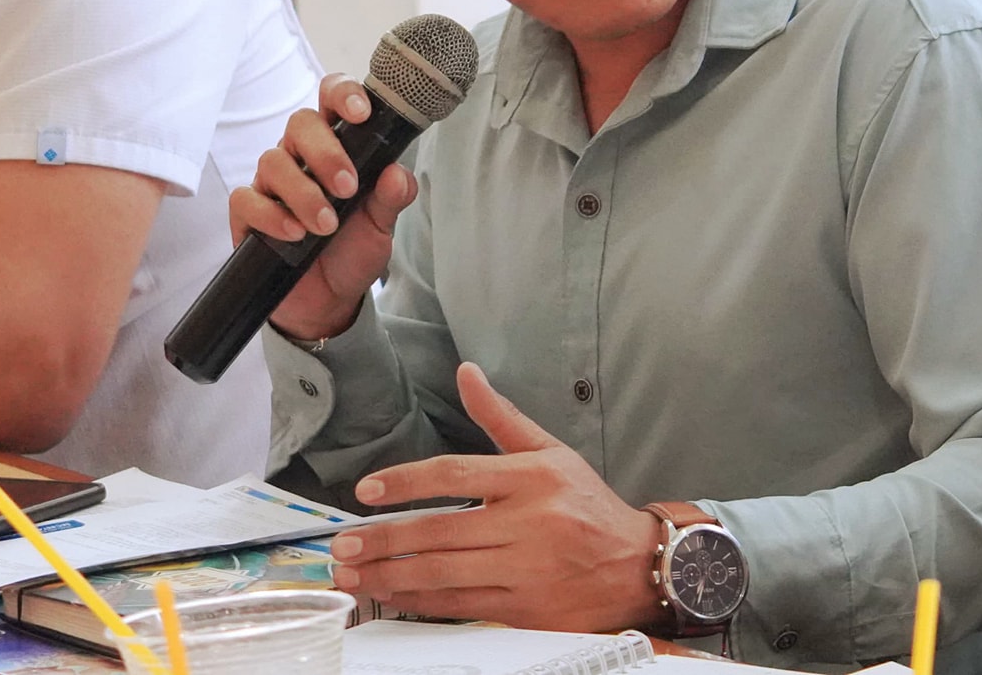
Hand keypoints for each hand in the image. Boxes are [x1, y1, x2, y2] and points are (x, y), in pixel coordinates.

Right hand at [237, 75, 416, 341]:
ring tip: (327, 225)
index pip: (331, 99)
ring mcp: (271, 182)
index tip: (361, 113)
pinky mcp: (248, 212)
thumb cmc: (352, 249)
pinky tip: (294, 233)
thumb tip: (396, 174)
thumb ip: (391, 197)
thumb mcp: (381, 225)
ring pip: (274, 161)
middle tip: (347, 189)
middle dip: (326, 153)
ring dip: (304, 193)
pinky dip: (272, 215)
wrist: (327, 300)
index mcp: (335, 145)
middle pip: (300, 123)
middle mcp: (300, 156)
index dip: (343, 94)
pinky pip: (247, 199)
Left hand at [327, 363, 661, 631]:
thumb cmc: (588, 505)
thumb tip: (467, 372)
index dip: (405, 482)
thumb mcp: (552, 451)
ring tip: (352, 574)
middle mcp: (528, 522)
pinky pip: (461, 606)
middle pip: (440, 531)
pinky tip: (391, 596)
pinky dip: (420, 603)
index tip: (366, 491)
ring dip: (390, 576)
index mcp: (531, 477)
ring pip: (444, 575)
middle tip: (342, 544)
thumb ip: (501, 416)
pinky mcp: (526, 609)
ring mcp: (526, 570)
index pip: (455, 473)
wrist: (639, 566)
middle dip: (383, 539)